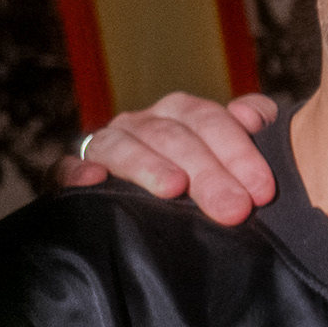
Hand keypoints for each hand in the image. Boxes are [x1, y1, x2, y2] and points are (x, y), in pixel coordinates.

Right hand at [60, 89, 278, 226]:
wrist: (161, 211)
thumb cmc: (210, 180)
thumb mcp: (239, 152)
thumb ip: (257, 124)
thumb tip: (252, 116)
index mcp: (182, 114)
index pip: (209, 120)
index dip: (238, 152)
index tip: (262, 191)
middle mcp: (143, 124)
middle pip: (172, 136)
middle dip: (207, 172)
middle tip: (233, 209)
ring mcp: (106, 146)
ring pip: (122, 145)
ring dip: (147, 165)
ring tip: (173, 188)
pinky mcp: (72, 175)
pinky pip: (65, 168)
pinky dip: (76, 171)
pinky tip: (91, 181)